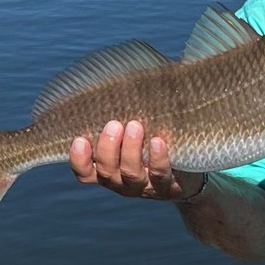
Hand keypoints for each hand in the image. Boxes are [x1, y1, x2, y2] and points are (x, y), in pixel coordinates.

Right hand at [69, 120, 204, 200]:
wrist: (185, 173)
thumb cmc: (149, 144)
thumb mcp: (130, 134)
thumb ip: (118, 118)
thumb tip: (114, 78)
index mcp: (107, 170)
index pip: (85, 172)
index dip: (79, 160)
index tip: (79, 140)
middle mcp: (121, 182)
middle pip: (106, 171)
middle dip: (107, 148)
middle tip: (114, 125)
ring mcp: (144, 187)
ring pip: (130, 173)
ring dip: (130, 150)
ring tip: (135, 126)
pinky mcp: (167, 186)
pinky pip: (160, 174)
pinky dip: (157, 158)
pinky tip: (158, 141)